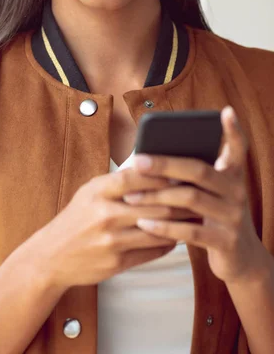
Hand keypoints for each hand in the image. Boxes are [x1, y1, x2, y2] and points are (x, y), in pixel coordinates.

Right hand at [27, 166, 195, 289]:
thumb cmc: (75, 219)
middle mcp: (105, 214)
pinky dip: (168, 242)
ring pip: (158, 229)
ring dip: (180, 223)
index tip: (181, 170)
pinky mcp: (117, 262)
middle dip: (180, 199)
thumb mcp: (89, 192)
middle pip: (154, 203)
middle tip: (199, 194)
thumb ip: (117, 181)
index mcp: (97, 191)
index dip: (161, 173)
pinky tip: (177, 235)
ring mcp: (112, 240)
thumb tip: (152, 167)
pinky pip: (152, 251)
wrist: (51, 257)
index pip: (136, 176)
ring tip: (195, 215)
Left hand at [127, 106, 266, 283]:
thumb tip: (149, 157)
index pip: (237, 148)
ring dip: (156, 196)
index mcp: (232, 175)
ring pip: (191, 199)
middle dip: (165, 164)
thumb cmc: (214, 217)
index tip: (225, 111)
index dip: (233, 130)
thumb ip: (192, 175)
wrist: (242, 260)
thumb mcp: (211, 194)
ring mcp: (234, 217)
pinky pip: (190, 231)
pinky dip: (164, 227)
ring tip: (130, 197)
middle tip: (137, 161)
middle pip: (199, 170)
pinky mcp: (226, 242)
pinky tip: (143, 223)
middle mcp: (237, 192)